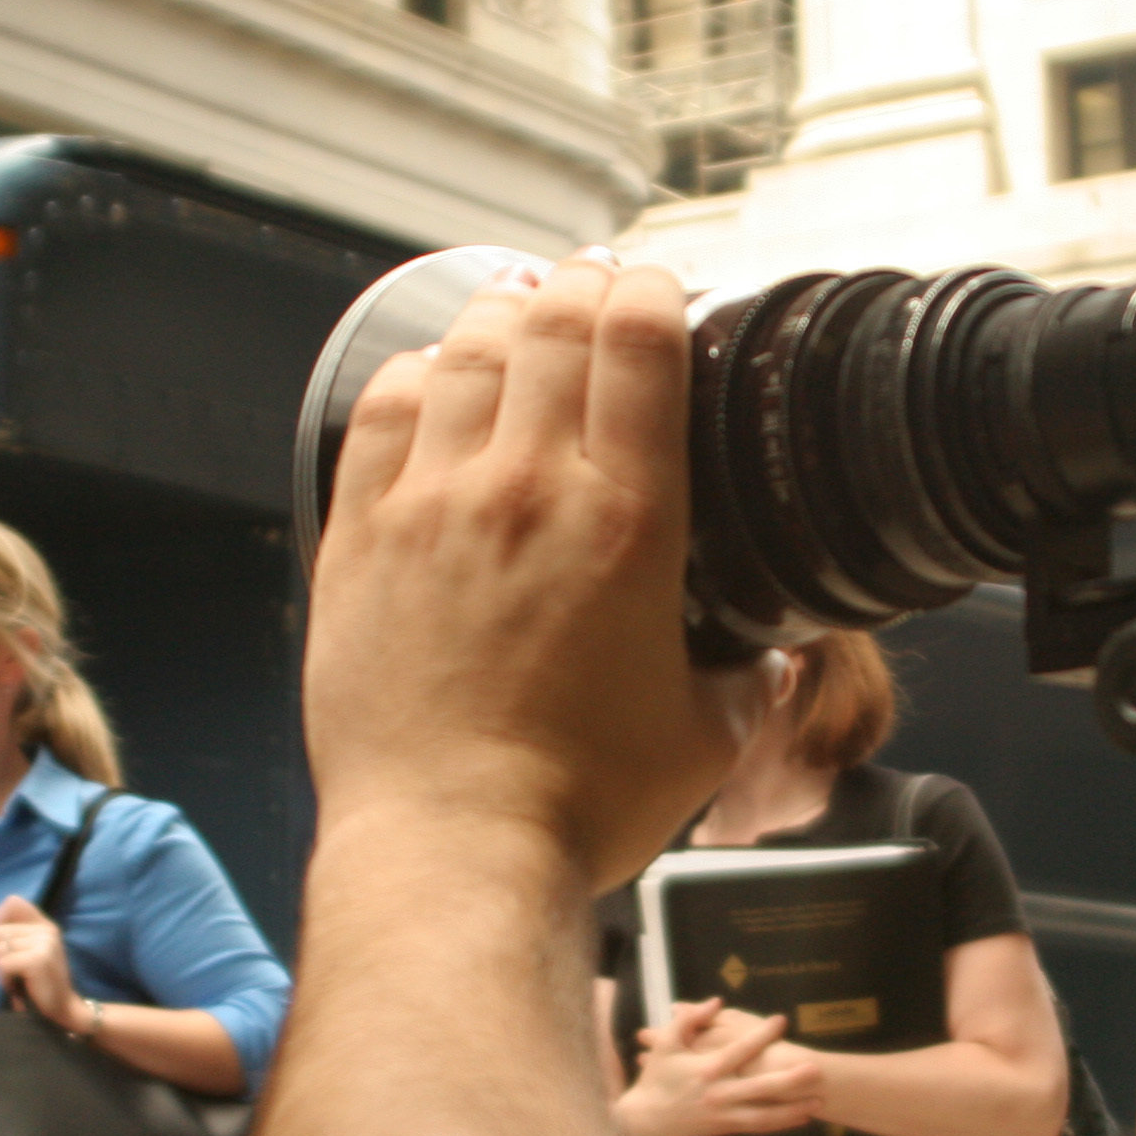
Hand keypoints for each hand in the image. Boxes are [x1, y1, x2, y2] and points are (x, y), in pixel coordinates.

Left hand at [0, 896, 78, 1026]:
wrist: (63, 1008)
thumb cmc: (41, 982)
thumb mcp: (32, 950)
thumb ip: (17, 930)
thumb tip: (0, 911)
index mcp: (45, 925)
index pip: (12, 903)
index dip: (0, 923)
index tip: (8, 946)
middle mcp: (47, 930)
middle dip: (0, 955)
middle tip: (18, 971)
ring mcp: (44, 944)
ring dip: (2, 970)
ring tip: (19, 978)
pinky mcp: (37, 960)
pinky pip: (2, 965)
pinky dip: (5, 979)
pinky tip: (19, 986)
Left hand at [305, 251, 759, 890]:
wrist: (451, 850)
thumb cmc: (577, 805)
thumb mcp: (707, 739)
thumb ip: (752, 680)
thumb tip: (774, 659)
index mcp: (628, 522)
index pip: (641, 341)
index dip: (654, 288)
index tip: (661, 287)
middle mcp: (528, 490)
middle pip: (553, 321)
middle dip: (582, 285)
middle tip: (596, 288)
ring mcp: (433, 506)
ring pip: (467, 351)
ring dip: (502, 315)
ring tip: (521, 310)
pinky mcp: (360, 539)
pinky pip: (383, 412)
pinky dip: (417, 373)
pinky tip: (434, 375)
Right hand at [611, 1000, 813, 1135]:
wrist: (646, 1122)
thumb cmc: (657, 1079)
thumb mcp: (666, 1045)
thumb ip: (689, 1020)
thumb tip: (716, 1002)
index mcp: (705, 1070)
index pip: (738, 1050)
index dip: (760, 1035)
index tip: (782, 1020)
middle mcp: (718, 1094)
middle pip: (759, 1088)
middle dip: (789, 1080)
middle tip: (815, 1069)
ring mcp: (724, 1114)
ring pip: (764, 1115)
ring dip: (793, 1109)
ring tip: (819, 1101)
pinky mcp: (726, 1128)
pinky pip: (758, 1126)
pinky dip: (780, 1123)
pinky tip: (802, 1117)